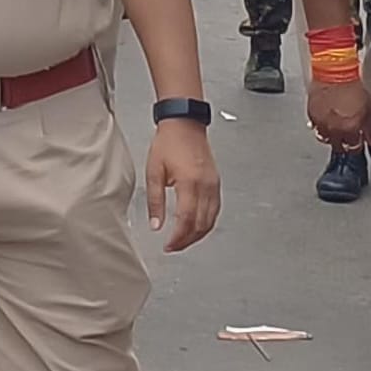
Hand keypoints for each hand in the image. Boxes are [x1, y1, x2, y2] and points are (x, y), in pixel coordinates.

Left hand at [145, 120, 221, 252]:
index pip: (187, 220)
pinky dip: (207, 222)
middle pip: (201, 224)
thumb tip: (155, 225)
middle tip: (174, 246)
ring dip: (198, 234)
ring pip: (211, 219)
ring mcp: (213, 184)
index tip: (168, 245)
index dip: (178, 237)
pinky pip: (215, 209)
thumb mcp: (154, 172)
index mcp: (189, 183)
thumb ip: (155, 201)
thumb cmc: (168, 142)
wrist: (184, 124)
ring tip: (183, 240)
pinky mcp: (216, 182)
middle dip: (187, 240)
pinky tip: (197, 226)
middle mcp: (205, 185)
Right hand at [307, 80, 370, 155]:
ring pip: (324, 138)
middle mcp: (334, 130)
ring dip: (330, 136)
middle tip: (346, 138)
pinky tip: (325, 120)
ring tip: (335, 130)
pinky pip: (315, 126)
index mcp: (350, 129)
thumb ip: (368, 127)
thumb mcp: (368, 108)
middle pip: (338, 147)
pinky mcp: (311, 115)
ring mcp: (321, 123)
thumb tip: (370, 138)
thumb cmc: (351, 86)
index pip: (354, 148)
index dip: (357, 146)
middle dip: (343, 144)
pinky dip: (320, 126)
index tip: (357, 143)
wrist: (335, 72)